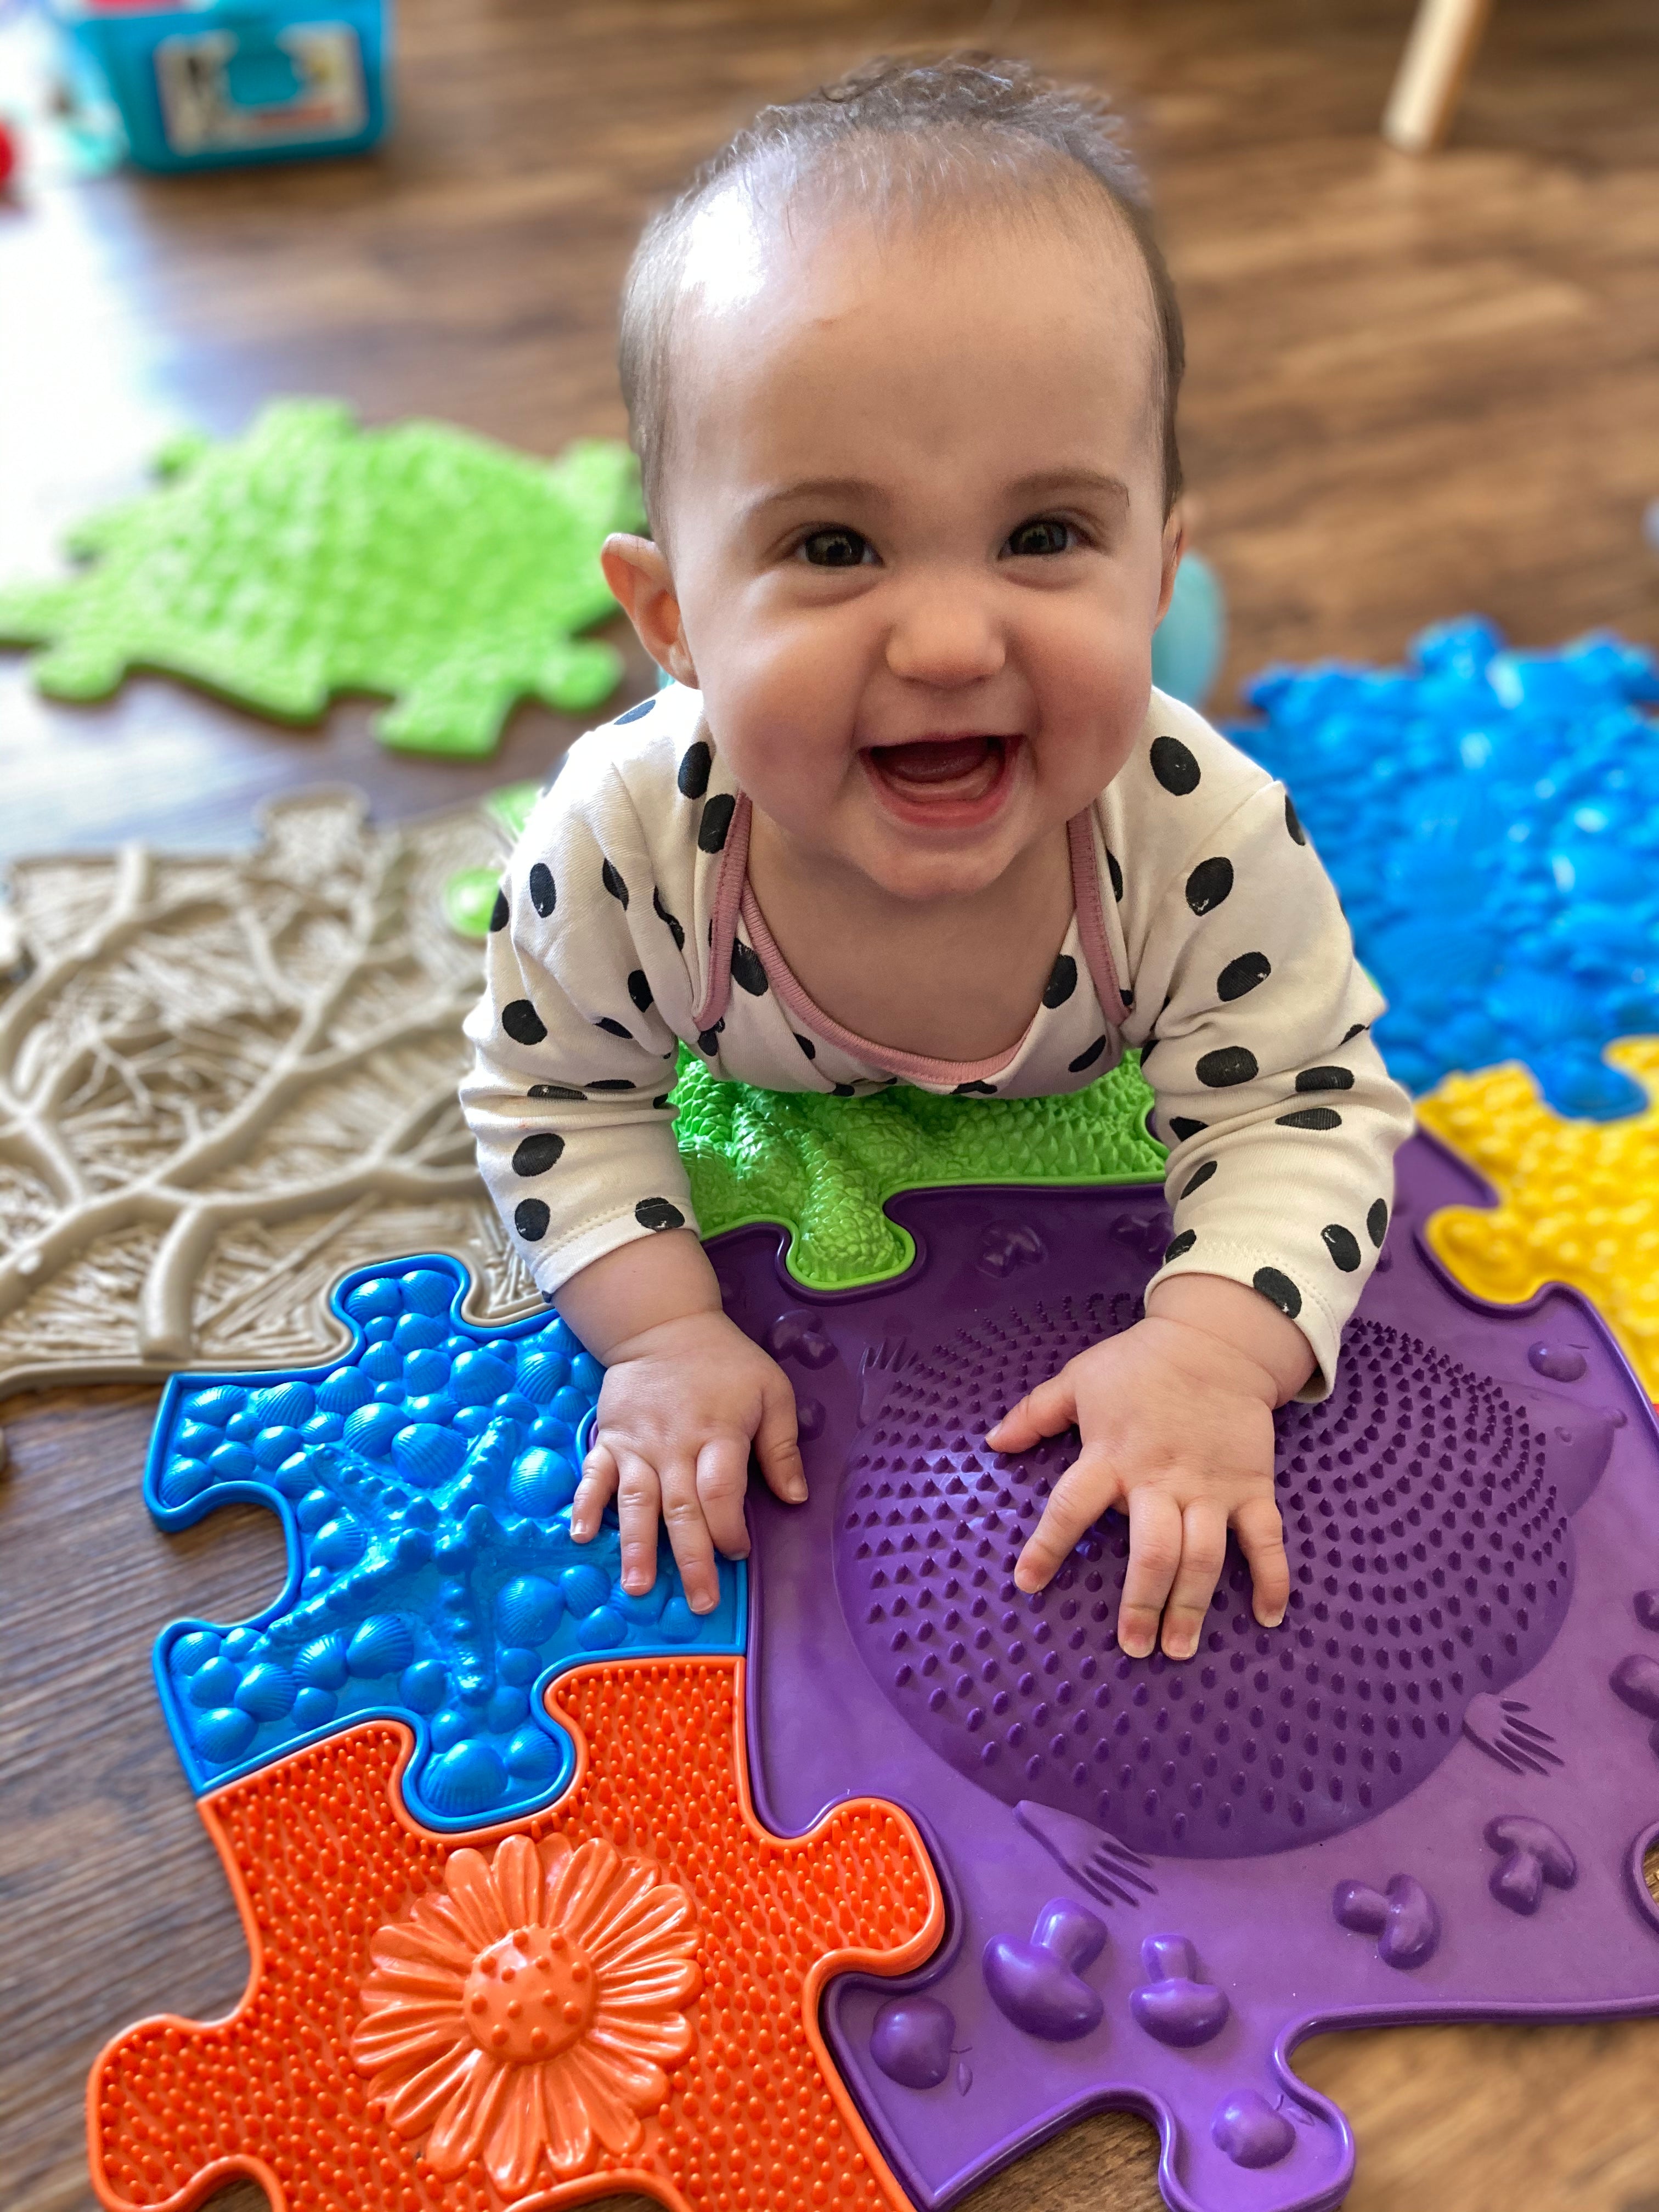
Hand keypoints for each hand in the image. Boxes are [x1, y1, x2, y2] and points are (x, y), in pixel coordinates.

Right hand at [571, 1306, 804, 1614]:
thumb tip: (796, 1498)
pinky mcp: (611, 1440)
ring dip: (637, 1546)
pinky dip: (585, 1505)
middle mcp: (675, 1444)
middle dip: (692, 1559)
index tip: (738, 1554)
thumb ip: (782, 1446)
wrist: (663, 1326)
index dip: (730, 1529)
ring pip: (637, 1501)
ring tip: (638, 1587)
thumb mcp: (771, 1391)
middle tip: (700, 1604)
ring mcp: (638, 1444)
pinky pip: (595, 1476)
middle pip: (682, 1509)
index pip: (722, 1492)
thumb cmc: (725, 1363)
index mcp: (719, 1432)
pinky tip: (582, 1536)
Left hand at [986, 1277, 1305, 1660]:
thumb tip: (992, 1442)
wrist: (1216, 1339)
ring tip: (1179, 1649)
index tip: (1028, 1583)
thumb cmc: (1140, 1362)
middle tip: (1134, 1648)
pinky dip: (1272, 1579)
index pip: (1071, 1509)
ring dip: (1192, 1606)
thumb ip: (1036, 1413)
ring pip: (1203, 1556)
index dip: (1047, 1547)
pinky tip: (1269, 1617)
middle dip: (1142, 1604)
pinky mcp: (1251, 1486)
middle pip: (1152, 1552)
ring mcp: (1210, 1487)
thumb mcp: (1079, 1379)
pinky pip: (1266, 1540)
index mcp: (1111, 1457)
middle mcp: (1160, 1480)